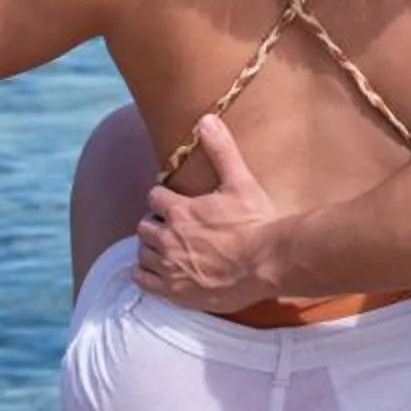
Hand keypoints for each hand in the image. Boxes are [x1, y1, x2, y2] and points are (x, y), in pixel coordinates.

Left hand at [133, 116, 284, 311]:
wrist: (268, 263)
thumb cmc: (256, 222)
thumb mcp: (240, 181)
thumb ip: (221, 150)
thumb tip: (206, 119)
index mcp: (181, 210)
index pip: (153, 197)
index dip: (162, 198)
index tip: (172, 201)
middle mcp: (169, 238)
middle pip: (143, 226)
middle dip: (155, 223)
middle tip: (171, 226)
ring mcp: (171, 267)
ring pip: (142, 252)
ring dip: (150, 247)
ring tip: (166, 247)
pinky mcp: (175, 291)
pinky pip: (144, 281)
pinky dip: (145, 274)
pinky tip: (155, 270)